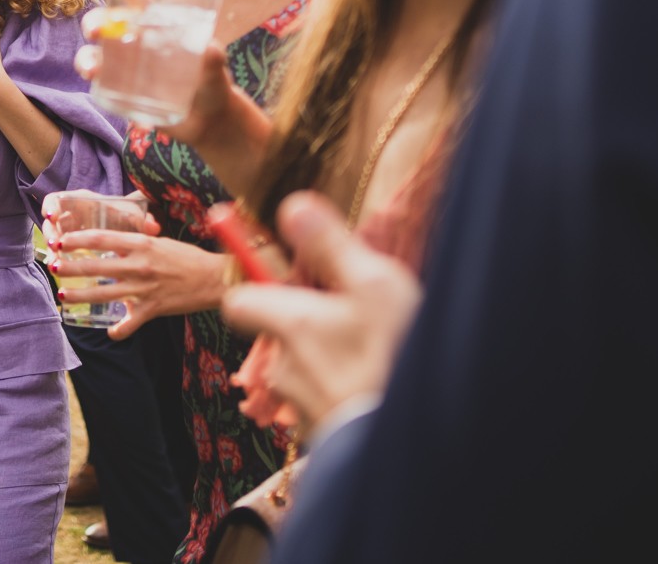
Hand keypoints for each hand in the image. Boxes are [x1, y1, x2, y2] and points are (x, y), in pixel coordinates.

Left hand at [50, 228, 227, 338]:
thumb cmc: (187, 257)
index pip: (101, 239)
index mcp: (141, 243)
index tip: (61, 242)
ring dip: (81, 295)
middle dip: (71, 267)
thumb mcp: (160, 241)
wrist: (214, 279)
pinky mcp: (153, 309)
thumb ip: (136, 240)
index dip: (77, 241)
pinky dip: (119, 330)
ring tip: (63, 294)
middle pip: (97, 266)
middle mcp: (140, 264)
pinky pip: (130, 323)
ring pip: (105, 293)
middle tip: (53, 266)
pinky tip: (110, 332)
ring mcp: (145, 288)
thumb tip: (115, 237)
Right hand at [77, 0, 273, 194]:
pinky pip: (102, 87)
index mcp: (156, 24)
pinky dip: (101, 91)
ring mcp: (125, 67)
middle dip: (94, 22)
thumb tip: (211, 50)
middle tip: (94, 32)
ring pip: (94, 55)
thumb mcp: (215, 67)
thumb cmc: (213, 82)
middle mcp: (135, 41)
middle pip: (105, 23)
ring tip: (91, 72)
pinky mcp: (121, 92)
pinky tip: (112, 100)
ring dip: (86, 59)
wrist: (209, 119)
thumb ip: (213, 59)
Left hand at [220, 192, 422, 432]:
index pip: (238, 302)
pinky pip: (330, 401)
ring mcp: (304, 409)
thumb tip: (291, 206)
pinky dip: (348, 390)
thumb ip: (329, 245)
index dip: (256, 286)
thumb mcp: (373, 286)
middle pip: (283, 335)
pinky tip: (384, 385)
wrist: (419, 450)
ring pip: (309, 370)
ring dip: (335, 360)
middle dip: (312, 325)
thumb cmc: (395, 358)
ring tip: (381, 355)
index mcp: (289, 324)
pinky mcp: (329, 439)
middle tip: (360, 318)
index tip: (287, 276)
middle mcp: (285, 368)